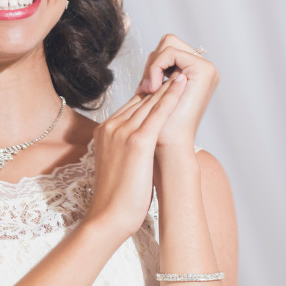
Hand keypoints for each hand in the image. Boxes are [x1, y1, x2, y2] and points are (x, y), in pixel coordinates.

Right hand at [87, 74, 187, 239]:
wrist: (108, 214)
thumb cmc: (114, 196)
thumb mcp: (115, 163)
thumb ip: (123, 147)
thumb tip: (140, 145)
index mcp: (104, 131)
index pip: (129, 106)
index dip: (148, 95)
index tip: (163, 86)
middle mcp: (111, 126)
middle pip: (138, 100)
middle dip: (158, 86)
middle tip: (175, 72)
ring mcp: (122, 132)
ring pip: (148, 102)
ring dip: (166, 85)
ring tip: (181, 71)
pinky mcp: (137, 141)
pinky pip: (157, 113)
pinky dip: (170, 96)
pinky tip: (181, 85)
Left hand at [137, 33, 218, 151]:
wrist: (169, 143)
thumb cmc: (159, 123)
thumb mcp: (156, 93)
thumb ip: (158, 74)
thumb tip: (151, 57)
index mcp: (195, 72)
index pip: (166, 48)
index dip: (151, 65)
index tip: (143, 90)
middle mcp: (205, 68)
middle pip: (168, 41)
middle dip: (152, 63)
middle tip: (146, 89)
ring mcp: (207, 68)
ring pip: (168, 44)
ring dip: (152, 66)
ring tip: (149, 90)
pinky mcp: (204, 70)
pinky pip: (170, 52)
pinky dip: (156, 67)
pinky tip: (153, 88)